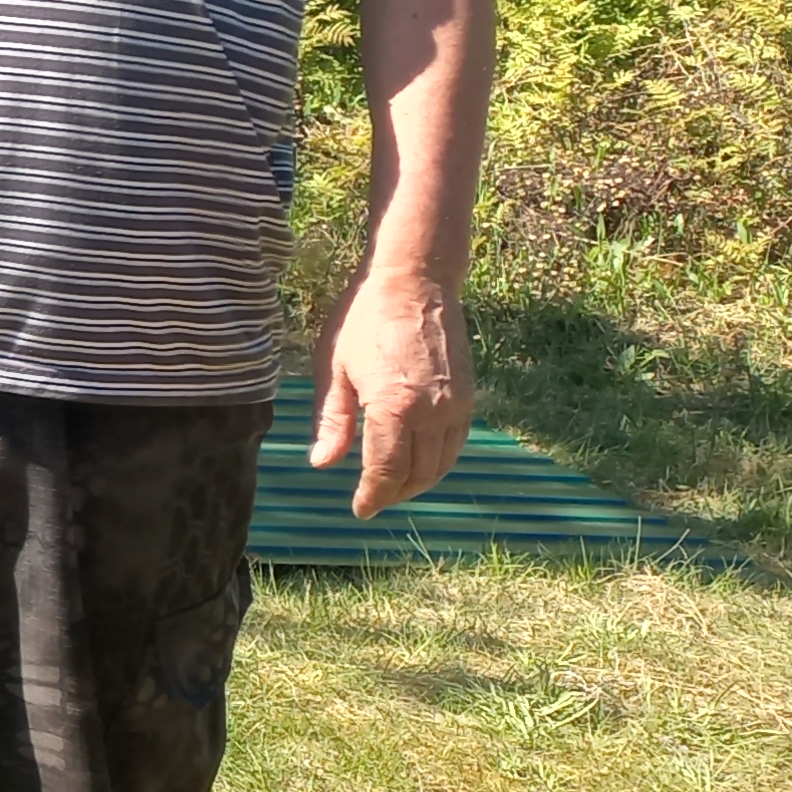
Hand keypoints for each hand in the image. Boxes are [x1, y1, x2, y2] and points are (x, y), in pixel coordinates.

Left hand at [311, 265, 472, 515]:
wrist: (414, 280)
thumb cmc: (363, 318)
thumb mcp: (333, 368)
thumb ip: (332, 421)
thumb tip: (323, 464)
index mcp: (394, 408)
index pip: (386, 472)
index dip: (372, 496)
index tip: (360, 510)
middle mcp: (432, 413)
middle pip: (417, 474)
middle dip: (393, 493)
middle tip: (371, 499)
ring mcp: (456, 406)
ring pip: (441, 464)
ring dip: (417, 482)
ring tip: (391, 486)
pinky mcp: (468, 397)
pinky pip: (455, 444)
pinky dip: (438, 461)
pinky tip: (417, 460)